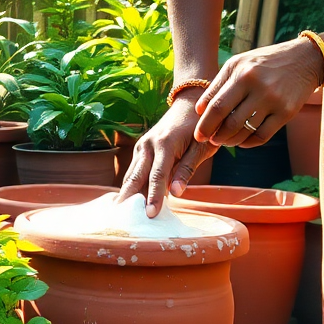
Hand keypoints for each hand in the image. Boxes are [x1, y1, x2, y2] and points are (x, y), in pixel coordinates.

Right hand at [117, 95, 215, 216]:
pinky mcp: (141, 149)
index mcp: (165, 143)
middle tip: (124, 219)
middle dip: (130, 198)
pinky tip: (128, 201)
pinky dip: (131, 186)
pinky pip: (134, 171)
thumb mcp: (202, 148)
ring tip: (121, 214)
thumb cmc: (200, 128)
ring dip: (127, 194)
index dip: (154, 196)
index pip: (157, 176)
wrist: (189, 105)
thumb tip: (176, 193)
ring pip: (131, 174)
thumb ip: (187, 169)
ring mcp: (142, 146)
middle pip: (136, 176)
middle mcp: (148, 144)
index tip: (151, 214)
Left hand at [195, 38, 323, 148]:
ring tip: (224, 140)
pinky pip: (262, 136)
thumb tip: (199, 110)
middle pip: (230, 122)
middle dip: (215, 136)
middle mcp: (258, 87)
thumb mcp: (238, 64)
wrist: (304, 60)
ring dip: (230, 140)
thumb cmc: (263, 62)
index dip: (205, 124)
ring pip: (245, 131)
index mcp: (243, 74)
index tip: (198, 135)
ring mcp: (274, 101)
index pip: (217, 106)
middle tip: (210, 140)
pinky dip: (248, 142)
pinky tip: (241, 141)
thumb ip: (217, 84)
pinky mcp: (286, 113)